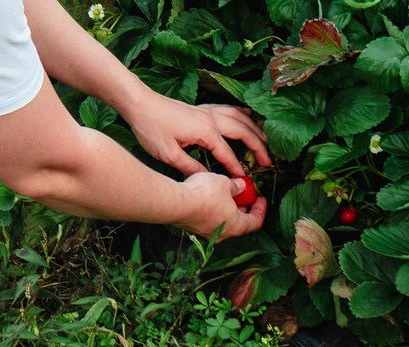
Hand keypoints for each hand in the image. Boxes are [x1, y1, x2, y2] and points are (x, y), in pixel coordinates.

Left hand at [127, 94, 270, 176]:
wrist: (140, 104)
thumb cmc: (151, 128)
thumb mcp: (169, 155)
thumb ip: (191, 168)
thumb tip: (208, 179)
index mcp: (206, 131)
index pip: (228, 154)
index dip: (237, 168)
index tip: (246, 180)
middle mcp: (212, 118)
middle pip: (243, 132)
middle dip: (258, 147)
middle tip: (268, 161)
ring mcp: (208, 110)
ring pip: (240, 117)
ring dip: (254, 129)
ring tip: (265, 141)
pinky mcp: (201, 107)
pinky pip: (229, 109)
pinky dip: (241, 114)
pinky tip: (246, 115)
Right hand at [183, 173, 266, 241]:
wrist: (176, 203)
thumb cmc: (204, 195)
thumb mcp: (225, 183)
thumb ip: (236, 186)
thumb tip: (241, 185)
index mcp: (237, 226)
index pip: (256, 222)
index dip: (260, 209)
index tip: (260, 199)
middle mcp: (223, 234)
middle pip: (240, 223)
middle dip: (243, 208)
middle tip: (244, 195)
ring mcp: (207, 233)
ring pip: (223, 222)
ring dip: (227, 209)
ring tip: (226, 194)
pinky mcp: (194, 229)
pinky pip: (209, 221)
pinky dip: (214, 211)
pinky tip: (210, 197)